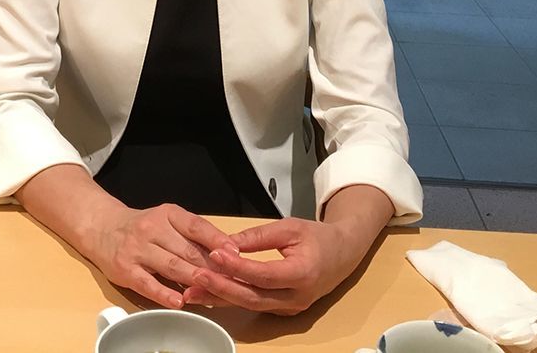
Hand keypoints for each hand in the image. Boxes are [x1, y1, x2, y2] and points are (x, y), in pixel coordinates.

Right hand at [89, 203, 237, 310]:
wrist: (102, 228)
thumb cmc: (142, 227)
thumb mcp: (167, 220)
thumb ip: (192, 234)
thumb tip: (227, 250)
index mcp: (167, 214)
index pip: (196, 226)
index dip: (217, 240)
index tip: (235, 252)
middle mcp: (152, 229)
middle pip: (187, 249)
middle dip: (211, 265)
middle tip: (231, 277)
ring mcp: (138, 249)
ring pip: (171, 266)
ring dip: (193, 279)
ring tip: (212, 289)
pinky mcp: (125, 269)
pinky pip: (147, 284)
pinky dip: (164, 294)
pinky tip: (179, 301)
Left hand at [181, 217, 367, 315]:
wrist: (343, 254)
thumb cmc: (318, 237)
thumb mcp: (290, 227)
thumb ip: (259, 235)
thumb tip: (228, 242)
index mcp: (303, 273)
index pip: (264, 274)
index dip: (238, 266)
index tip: (215, 254)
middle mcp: (297, 297)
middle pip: (253, 297)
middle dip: (222, 288)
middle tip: (196, 278)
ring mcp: (290, 308)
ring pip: (251, 305)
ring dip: (221, 298)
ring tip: (193, 290)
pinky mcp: (283, 310)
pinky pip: (255, 305)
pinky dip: (232, 299)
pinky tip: (211, 293)